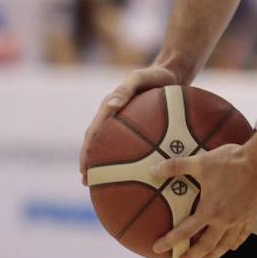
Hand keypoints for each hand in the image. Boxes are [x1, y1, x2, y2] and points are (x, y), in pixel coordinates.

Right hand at [80, 64, 181, 183]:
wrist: (173, 73)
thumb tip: (111, 107)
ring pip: (113, 147)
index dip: (86, 151)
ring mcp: (126, 122)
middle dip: (90, 163)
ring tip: (106, 184)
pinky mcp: (140, 126)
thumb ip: (125, 90)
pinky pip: (134, 145)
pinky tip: (142, 174)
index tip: (83, 169)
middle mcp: (114, 116)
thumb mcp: (140, 77)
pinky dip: (133, 159)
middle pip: (98, 144)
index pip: (93, 133)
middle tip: (88, 183)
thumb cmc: (156, 74)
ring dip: (107, 164)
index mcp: (109, 107)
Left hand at [149, 144, 256, 257]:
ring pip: (225, 244)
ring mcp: (239, 220)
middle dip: (192, 256)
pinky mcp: (251, 215)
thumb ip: (175, 166)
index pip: (185, 231)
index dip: (170, 241)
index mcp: (210, 211)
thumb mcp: (200, 162)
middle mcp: (224, 221)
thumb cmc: (230, 162)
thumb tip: (152, 170)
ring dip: (214, 255)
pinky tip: (233, 246)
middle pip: (206, 246)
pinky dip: (236, 243)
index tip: (158, 248)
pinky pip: (243, 235)